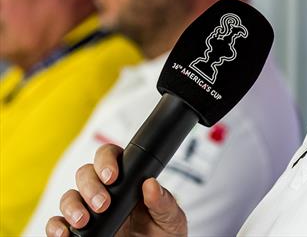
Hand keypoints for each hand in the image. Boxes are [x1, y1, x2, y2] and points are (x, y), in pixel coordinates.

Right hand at [45, 144, 187, 236]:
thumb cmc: (163, 233)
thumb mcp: (171, 217)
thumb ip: (164, 201)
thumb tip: (151, 183)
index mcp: (128, 181)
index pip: (111, 156)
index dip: (106, 160)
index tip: (112, 176)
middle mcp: (105, 192)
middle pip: (86, 174)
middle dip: (90, 186)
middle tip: (103, 204)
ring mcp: (89, 211)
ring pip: (69, 197)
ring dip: (72, 206)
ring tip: (83, 221)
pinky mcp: (78, 232)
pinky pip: (57, 224)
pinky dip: (56, 227)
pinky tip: (64, 234)